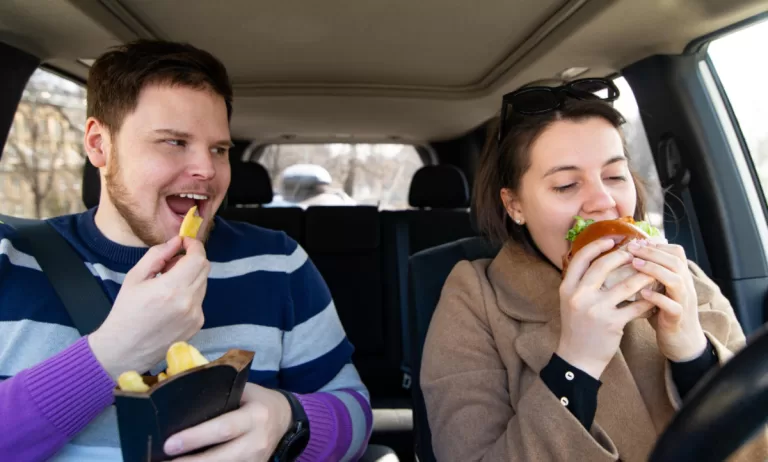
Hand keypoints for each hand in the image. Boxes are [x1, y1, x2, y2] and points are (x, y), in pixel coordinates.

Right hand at [89, 236, 208, 378]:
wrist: (124, 349)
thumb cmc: (125, 313)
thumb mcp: (135, 277)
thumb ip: (157, 255)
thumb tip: (176, 242)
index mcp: (171, 288)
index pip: (198, 258)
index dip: (194, 245)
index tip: (185, 243)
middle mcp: (188, 302)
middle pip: (204, 268)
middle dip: (191, 259)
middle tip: (171, 264)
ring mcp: (195, 315)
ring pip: (202, 283)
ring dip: (190, 277)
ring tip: (167, 285)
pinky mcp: (197, 324)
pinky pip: (199, 300)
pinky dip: (189, 294)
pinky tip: (170, 303)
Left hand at [163, 383, 292, 460]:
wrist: (284, 419)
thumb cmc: (256, 401)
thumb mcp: (244, 391)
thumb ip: (219, 394)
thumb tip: (180, 394)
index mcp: (255, 416)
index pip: (223, 428)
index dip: (196, 437)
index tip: (169, 443)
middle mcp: (257, 441)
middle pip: (220, 457)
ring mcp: (256, 460)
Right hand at [557, 238, 656, 378]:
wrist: (577, 358)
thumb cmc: (576, 327)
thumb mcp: (570, 302)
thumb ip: (580, 283)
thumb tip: (596, 259)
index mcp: (567, 288)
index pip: (580, 259)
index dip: (596, 246)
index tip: (611, 241)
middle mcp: (579, 296)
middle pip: (603, 266)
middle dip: (622, 256)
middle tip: (635, 252)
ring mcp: (596, 310)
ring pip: (625, 285)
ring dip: (642, 276)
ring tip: (652, 271)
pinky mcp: (612, 323)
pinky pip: (635, 306)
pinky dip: (648, 299)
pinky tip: (655, 295)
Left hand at [628, 240, 707, 361]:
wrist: (681, 341)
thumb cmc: (664, 313)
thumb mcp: (660, 290)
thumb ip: (651, 275)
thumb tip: (630, 256)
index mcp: (680, 277)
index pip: (676, 252)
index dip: (657, 245)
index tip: (636, 242)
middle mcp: (685, 286)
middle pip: (675, 261)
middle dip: (652, 252)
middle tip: (631, 248)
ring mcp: (683, 302)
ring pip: (676, 280)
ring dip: (655, 270)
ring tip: (635, 264)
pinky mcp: (678, 318)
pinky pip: (672, 305)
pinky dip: (657, 298)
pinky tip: (642, 293)